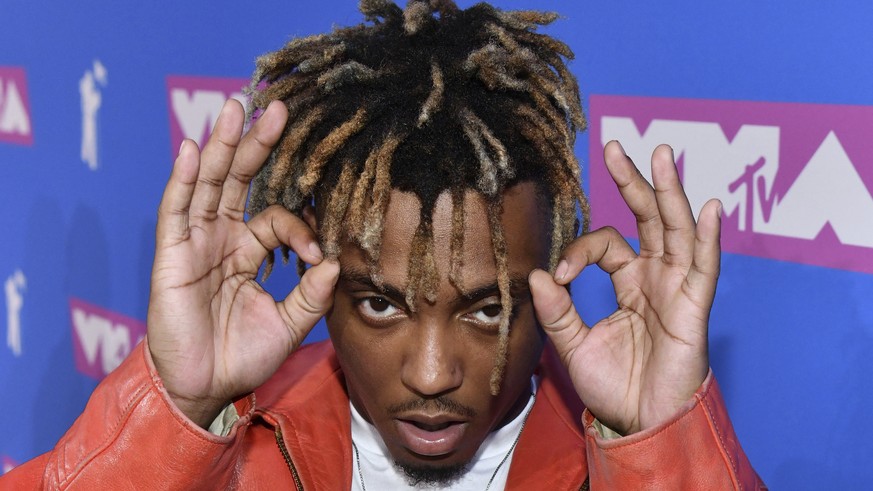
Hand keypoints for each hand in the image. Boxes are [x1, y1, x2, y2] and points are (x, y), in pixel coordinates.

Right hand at [147, 99, 338, 427]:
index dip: (301, 226)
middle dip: (256, 145)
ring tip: (234, 108)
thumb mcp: (290, 324)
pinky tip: (191, 149)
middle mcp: (222, 239)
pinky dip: (183, 180)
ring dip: (220, 146)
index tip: (319, 254)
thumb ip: (312, 294)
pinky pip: (176, 212)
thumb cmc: (243, 357)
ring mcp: (195, 243)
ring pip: (208, 185)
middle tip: (278, 108)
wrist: (205, 389)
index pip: (277, 218)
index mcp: (249, 251)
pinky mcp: (172, 256)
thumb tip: (337, 262)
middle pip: (239, 181)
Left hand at [529, 141, 720, 434]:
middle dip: (635, 182)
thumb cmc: (614, 387)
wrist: (640, 424)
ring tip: (661, 154)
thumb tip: (537, 274)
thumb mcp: (574, 346)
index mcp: (628, 282)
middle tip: (617, 147)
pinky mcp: (693, 309)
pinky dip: (707, 238)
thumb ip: (557, 311)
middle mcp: (655, 278)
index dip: (579, 250)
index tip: (557, 276)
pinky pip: (703, 268)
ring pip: (677, 231)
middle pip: (648, 219)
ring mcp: (677, 290)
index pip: (607, 243)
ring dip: (670, 192)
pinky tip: (707, 207)